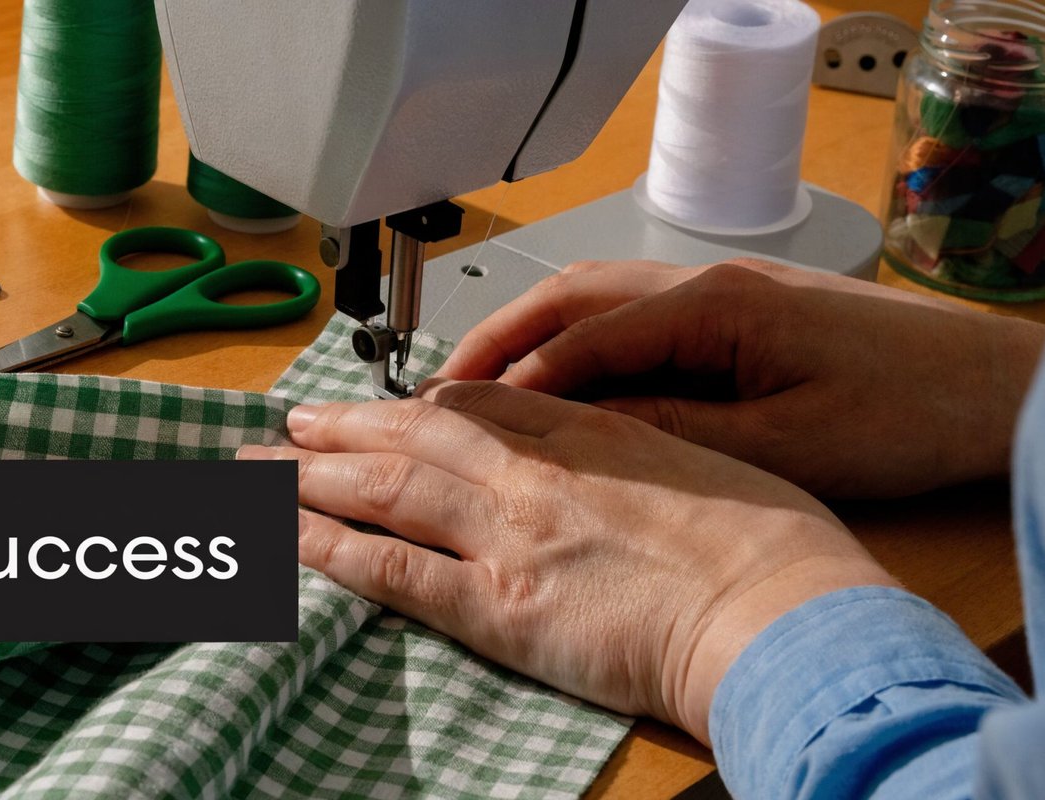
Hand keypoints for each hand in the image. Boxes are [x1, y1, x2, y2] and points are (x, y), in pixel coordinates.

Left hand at [238, 381, 894, 742]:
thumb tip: (614, 453)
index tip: (387, 404)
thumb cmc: (780, 554)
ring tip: (259, 469)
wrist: (785, 614)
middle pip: (416, 433)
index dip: (421, 403)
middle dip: (346, 425)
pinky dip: (331, 549)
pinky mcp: (497, 606)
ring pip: (387, 488)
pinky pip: (393, 570)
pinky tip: (287, 537)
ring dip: (313, 475)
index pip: (483, 405)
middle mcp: (536, 474)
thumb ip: (645, 454)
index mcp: (593, 435)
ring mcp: (509, 535)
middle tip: (293, 422)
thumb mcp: (717, 469)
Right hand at [437, 259, 1044, 497]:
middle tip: (436, 388)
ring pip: (596, 299)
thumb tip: (580, 433)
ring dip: (531, 335)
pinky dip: (577, 344)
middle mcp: (706, 284)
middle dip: (498, 338)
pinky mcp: (736, 311)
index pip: (581, 337)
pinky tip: (557, 383)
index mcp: (714, 307)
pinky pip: (631, 318)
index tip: (453, 416)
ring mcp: (721, 291)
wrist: (989, 387)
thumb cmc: (904, 416)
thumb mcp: (781, 445)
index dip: (512, 379)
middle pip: (571, 296)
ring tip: (477, 383)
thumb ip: (673, 434)